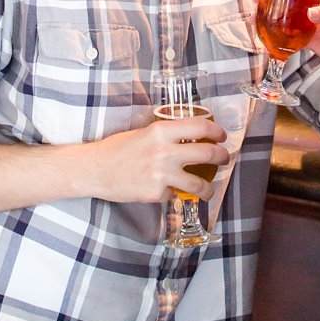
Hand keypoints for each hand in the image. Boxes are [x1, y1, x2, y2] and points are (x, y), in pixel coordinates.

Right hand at [86, 116, 228, 203]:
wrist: (95, 170)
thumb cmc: (117, 149)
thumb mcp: (143, 133)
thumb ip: (166, 135)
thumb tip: (192, 137)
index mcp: (160, 131)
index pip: (200, 127)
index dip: (217, 131)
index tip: (222, 136)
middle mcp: (164, 151)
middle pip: (208, 153)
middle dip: (222, 157)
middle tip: (224, 158)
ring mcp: (162, 174)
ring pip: (200, 183)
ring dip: (209, 187)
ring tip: (208, 189)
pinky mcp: (157, 193)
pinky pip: (176, 194)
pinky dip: (175, 193)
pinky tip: (167, 191)